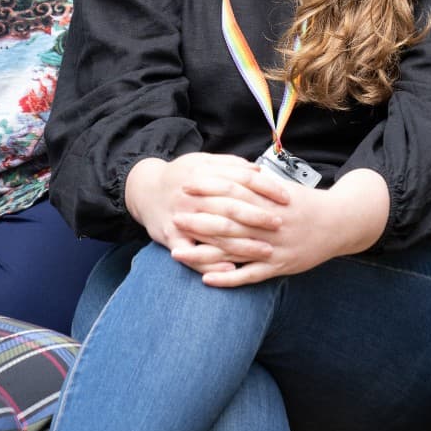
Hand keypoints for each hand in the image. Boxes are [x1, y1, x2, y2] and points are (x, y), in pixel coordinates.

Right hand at [125, 154, 289, 271]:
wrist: (143, 190)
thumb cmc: (179, 176)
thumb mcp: (202, 162)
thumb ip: (229, 165)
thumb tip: (257, 169)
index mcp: (203, 174)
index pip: (241, 179)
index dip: (265, 188)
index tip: (286, 197)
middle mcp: (193, 195)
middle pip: (230, 206)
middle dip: (258, 216)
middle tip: (280, 224)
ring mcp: (182, 217)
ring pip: (216, 232)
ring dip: (242, 243)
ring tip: (266, 251)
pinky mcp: (171, 237)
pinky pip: (192, 253)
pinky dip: (210, 262)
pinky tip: (230, 269)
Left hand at [195, 168, 389, 287]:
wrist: (340, 222)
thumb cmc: (306, 203)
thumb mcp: (282, 188)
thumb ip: (257, 183)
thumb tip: (231, 171)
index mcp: (269, 200)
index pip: (234, 191)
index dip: (209, 188)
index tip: (187, 185)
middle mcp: (269, 224)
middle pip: (229, 222)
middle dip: (199, 221)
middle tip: (174, 218)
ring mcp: (274, 247)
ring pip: (234, 250)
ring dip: (204, 252)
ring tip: (177, 253)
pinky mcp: (279, 267)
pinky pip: (250, 275)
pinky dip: (228, 278)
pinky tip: (206, 279)